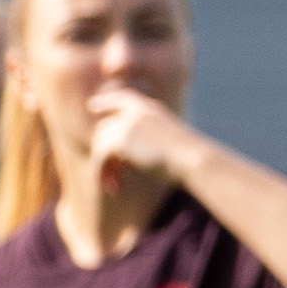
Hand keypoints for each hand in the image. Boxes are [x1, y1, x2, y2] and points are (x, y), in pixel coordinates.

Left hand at [82, 84, 207, 188]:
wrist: (194, 160)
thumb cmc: (190, 160)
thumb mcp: (171, 145)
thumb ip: (148, 143)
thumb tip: (125, 158)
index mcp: (151, 110)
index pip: (123, 98)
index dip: (106, 102)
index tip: (92, 107)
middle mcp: (137, 113)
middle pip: (105, 129)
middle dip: (103, 154)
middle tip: (112, 178)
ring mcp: (127, 124)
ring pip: (100, 145)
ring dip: (104, 169)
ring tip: (114, 187)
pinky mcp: (119, 139)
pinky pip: (100, 158)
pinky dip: (102, 174)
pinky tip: (114, 188)